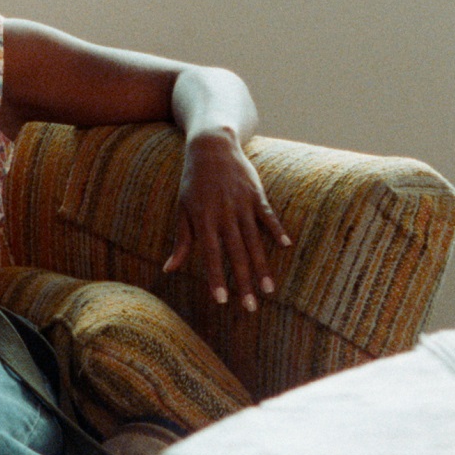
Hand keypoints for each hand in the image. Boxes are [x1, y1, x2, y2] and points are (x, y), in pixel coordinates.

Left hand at [163, 131, 291, 311]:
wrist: (211, 147)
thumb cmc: (193, 182)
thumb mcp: (183, 209)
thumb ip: (182, 241)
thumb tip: (168, 269)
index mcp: (203, 219)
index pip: (210, 255)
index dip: (215, 278)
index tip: (221, 301)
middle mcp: (223, 214)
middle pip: (235, 254)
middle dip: (243, 282)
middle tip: (250, 307)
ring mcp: (241, 204)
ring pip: (253, 240)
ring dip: (262, 266)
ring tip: (269, 289)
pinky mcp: (256, 194)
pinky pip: (268, 215)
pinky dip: (276, 229)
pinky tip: (286, 246)